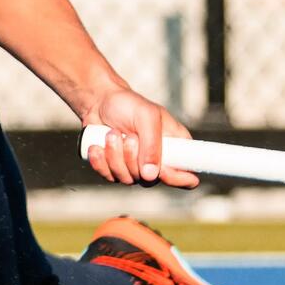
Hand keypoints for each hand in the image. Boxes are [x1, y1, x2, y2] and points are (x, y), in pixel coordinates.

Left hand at [82, 89, 198, 188]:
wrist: (99, 103)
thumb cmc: (128, 105)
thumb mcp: (146, 117)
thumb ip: (152, 144)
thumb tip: (151, 175)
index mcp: (175, 146)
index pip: (187, 174)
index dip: (177, 178)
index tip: (161, 170)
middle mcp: (158, 160)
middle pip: (151, 180)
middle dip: (134, 159)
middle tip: (128, 137)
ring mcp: (137, 167)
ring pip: (128, 179)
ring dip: (115, 156)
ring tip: (111, 134)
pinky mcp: (117, 169)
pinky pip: (110, 177)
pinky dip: (101, 161)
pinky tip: (98, 146)